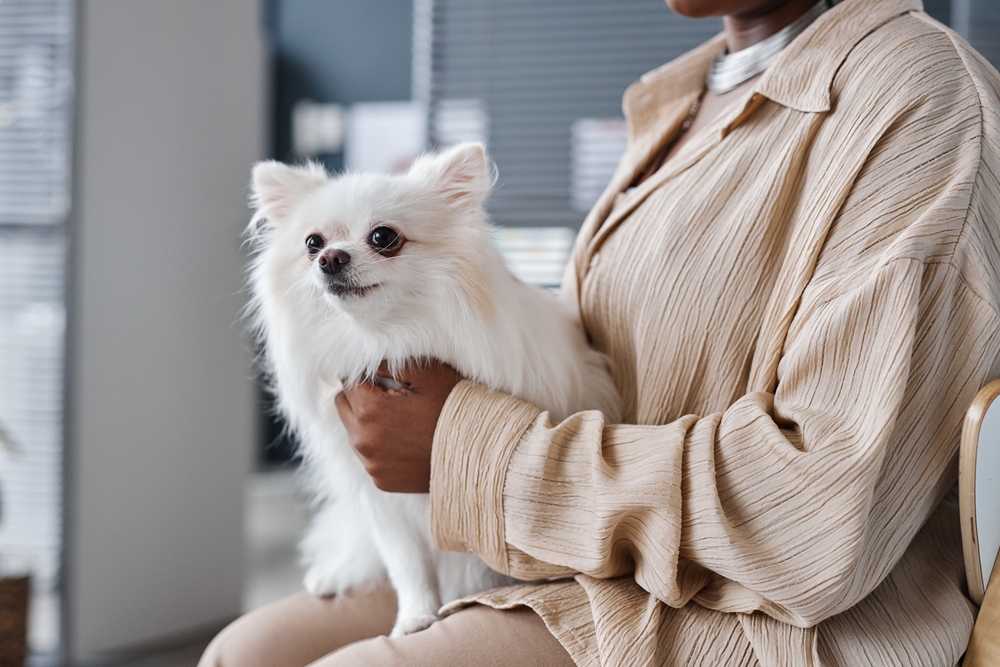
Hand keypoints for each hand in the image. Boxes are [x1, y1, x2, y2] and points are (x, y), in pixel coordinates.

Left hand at [335, 359, 460, 492]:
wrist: (477, 454)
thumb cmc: (454, 409)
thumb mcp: (427, 374)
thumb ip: (389, 362)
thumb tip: (364, 359)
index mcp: (369, 409)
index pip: (348, 380)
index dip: (366, 374)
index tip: (384, 377)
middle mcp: (362, 439)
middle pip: (343, 405)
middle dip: (360, 397)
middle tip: (390, 396)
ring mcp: (371, 463)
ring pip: (353, 431)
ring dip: (368, 422)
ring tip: (401, 420)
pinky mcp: (380, 480)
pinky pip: (369, 456)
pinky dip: (380, 446)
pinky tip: (405, 441)